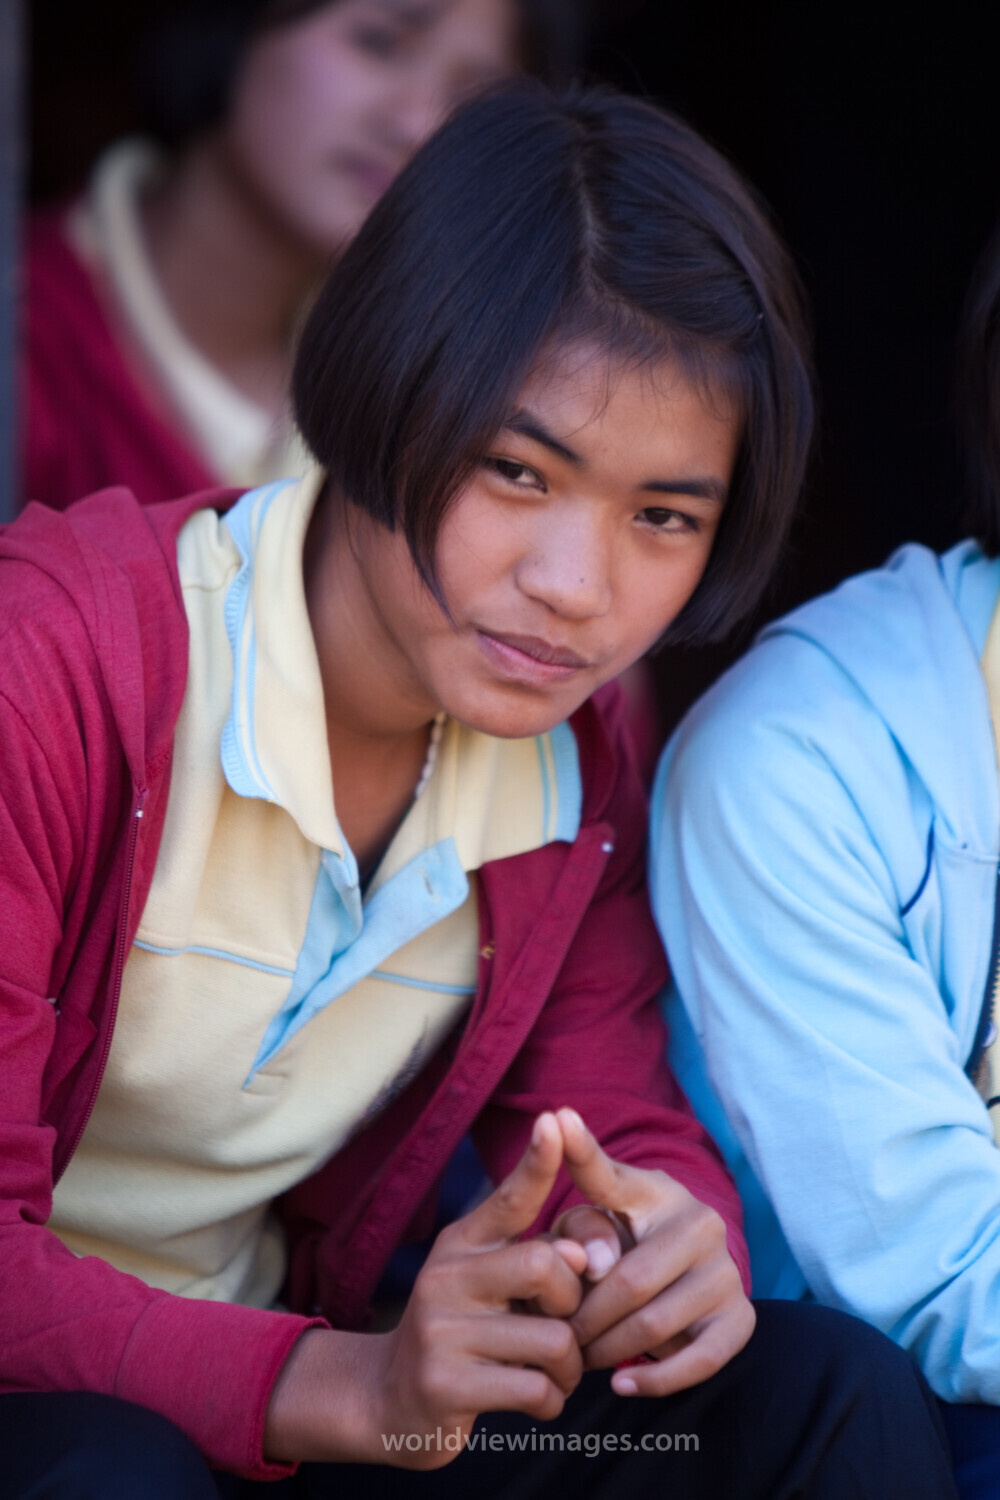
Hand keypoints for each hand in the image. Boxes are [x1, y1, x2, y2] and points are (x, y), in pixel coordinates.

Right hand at [265, 1112, 587, 1467]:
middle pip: (546, 1267)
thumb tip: (589, 1254)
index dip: (536, 1162)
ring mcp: (441, 1330)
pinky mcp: (445, 1385)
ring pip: (553, 1338)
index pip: (508, 1197)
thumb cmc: (465, 1333)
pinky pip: (536, 1389)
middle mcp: (446, 1276)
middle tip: (566, 1329)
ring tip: (556, 1373)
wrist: (390, 1401)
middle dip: (575, 1304)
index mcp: (462, 1244)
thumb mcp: (492, 1286)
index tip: (554, 1120)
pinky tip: (538, 1400)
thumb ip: (542, 1261)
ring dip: (570, 1367)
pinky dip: (553, 1401)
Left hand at [552, 1107, 754, 1397]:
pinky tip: (623, 1384)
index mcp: (656, 1191)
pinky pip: (701, 1359)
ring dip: (610, 1350)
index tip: (555, 1118)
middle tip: (559, 1335)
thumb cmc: (621, 1249)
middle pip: (629, 1281)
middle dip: (586, 1316)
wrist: (679, 1282)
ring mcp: (725, 1271)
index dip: (581, 1150)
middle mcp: (700, 1223)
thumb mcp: (592, 1230)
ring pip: (657, 1323)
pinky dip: (658, 1379)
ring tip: (581, 1358)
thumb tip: (597, 1264)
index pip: (611, 1174)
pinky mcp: (740, 1318)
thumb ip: (581, 1233)